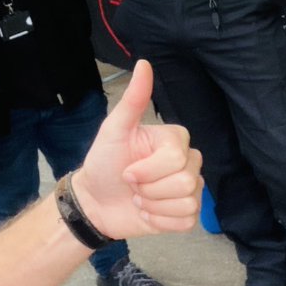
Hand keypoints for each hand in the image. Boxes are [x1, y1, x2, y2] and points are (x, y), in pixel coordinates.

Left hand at [72, 60, 201, 240]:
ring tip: (139, 198)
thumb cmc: (103, 162)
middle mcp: (187, 162)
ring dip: (153, 205)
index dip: (147, 170)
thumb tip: (144, 63)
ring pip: (186, 202)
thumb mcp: (114, 129)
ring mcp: (190, 189)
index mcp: (174, 140)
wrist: (95, 201)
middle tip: (133, 185)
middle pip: (185, 181)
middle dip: (149, 188)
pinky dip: (160, 221)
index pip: (176, 158)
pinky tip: (147, 212)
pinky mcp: (186, 214)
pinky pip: (186, 221)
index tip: (127, 169)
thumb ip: (133, 100)